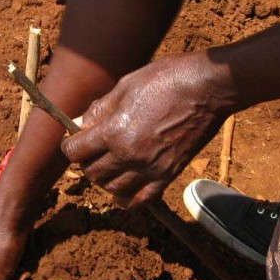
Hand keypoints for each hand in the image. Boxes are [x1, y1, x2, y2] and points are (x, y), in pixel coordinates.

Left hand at [61, 52, 232, 207]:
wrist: (208, 88)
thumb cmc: (166, 79)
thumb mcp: (125, 86)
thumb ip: (100, 109)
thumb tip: (79, 123)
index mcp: (114, 131)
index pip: (75, 151)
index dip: (72, 144)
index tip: (78, 138)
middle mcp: (129, 155)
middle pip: (92, 173)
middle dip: (88, 161)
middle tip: (96, 149)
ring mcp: (150, 168)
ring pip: (113, 189)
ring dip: (106, 179)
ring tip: (112, 164)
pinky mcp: (168, 175)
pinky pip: (141, 200)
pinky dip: (128, 198)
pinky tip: (126, 186)